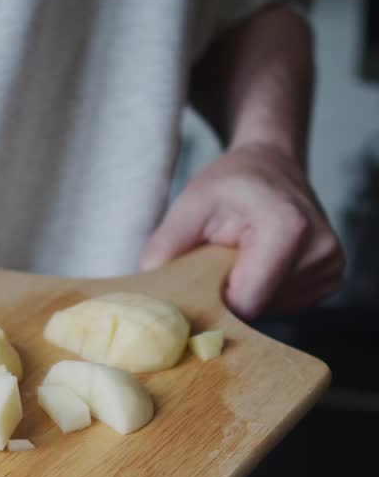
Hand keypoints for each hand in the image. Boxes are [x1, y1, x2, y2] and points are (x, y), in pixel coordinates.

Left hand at [139, 143, 345, 318]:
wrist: (271, 166)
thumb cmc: (231, 183)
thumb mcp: (190, 204)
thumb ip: (166, 247)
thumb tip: (146, 294)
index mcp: (288, 229)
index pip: (244, 303)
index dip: (214, 301)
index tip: (198, 281)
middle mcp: (320, 250)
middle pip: (257, 309)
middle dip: (230, 295)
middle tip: (220, 262)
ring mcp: (331, 266)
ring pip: (271, 310)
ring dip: (248, 292)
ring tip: (244, 257)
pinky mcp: (331, 278)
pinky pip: (287, 305)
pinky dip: (266, 291)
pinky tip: (262, 263)